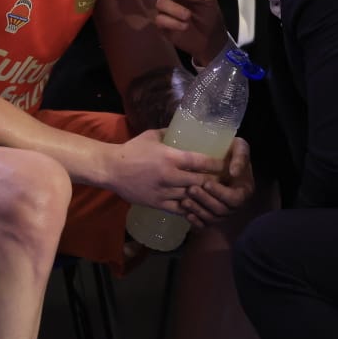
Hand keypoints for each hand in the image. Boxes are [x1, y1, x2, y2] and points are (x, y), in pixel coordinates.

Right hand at [110, 128, 227, 212]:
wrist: (111, 169)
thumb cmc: (132, 150)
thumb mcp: (151, 135)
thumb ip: (169, 133)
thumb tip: (184, 128)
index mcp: (170, 157)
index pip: (201, 162)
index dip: (217, 164)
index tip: (226, 165)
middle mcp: (169, 176)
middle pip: (201, 181)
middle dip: (214, 181)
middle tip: (224, 181)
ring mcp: (164, 192)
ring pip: (192, 197)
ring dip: (204, 196)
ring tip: (214, 195)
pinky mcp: (157, 203)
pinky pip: (180, 210)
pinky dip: (191, 209)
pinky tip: (198, 207)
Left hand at [178, 136, 254, 227]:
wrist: (220, 159)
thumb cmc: (231, 151)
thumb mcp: (239, 147)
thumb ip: (240, 157)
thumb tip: (234, 173)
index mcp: (244, 190)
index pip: (234, 199)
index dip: (220, 193)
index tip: (206, 183)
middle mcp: (235, 204)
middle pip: (221, 210)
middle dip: (205, 200)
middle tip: (190, 190)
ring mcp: (223, 211)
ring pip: (212, 218)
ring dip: (198, 210)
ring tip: (184, 201)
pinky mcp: (211, 215)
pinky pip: (205, 224)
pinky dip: (196, 222)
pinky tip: (186, 214)